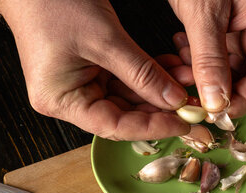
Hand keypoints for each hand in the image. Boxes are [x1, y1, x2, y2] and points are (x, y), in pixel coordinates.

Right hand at [0, 0, 193, 139]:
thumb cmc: (53, 3)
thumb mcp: (105, 39)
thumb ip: (142, 73)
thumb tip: (174, 101)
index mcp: (61, 100)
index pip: (113, 125)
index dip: (151, 127)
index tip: (182, 124)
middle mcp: (68, 99)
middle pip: (122, 115)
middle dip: (159, 107)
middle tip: (192, 106)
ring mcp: (79, 86)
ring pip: (127, 98)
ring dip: (157, 89)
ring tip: (186, 81)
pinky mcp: (88, 72)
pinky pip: (123, 81)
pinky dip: (147, 75)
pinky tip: (171, 70)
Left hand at [168, 0, 245, 117]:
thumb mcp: (204, 12)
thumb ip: (209, 58)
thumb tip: (216, 100)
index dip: (240, 103)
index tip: (214, 114)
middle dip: (219, 90)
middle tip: (191, 94)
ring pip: (230, 68)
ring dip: (204, 75)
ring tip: (180, 66)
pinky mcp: (229, 22)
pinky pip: (219, 53)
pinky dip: (199, 59)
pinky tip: (182, 51)